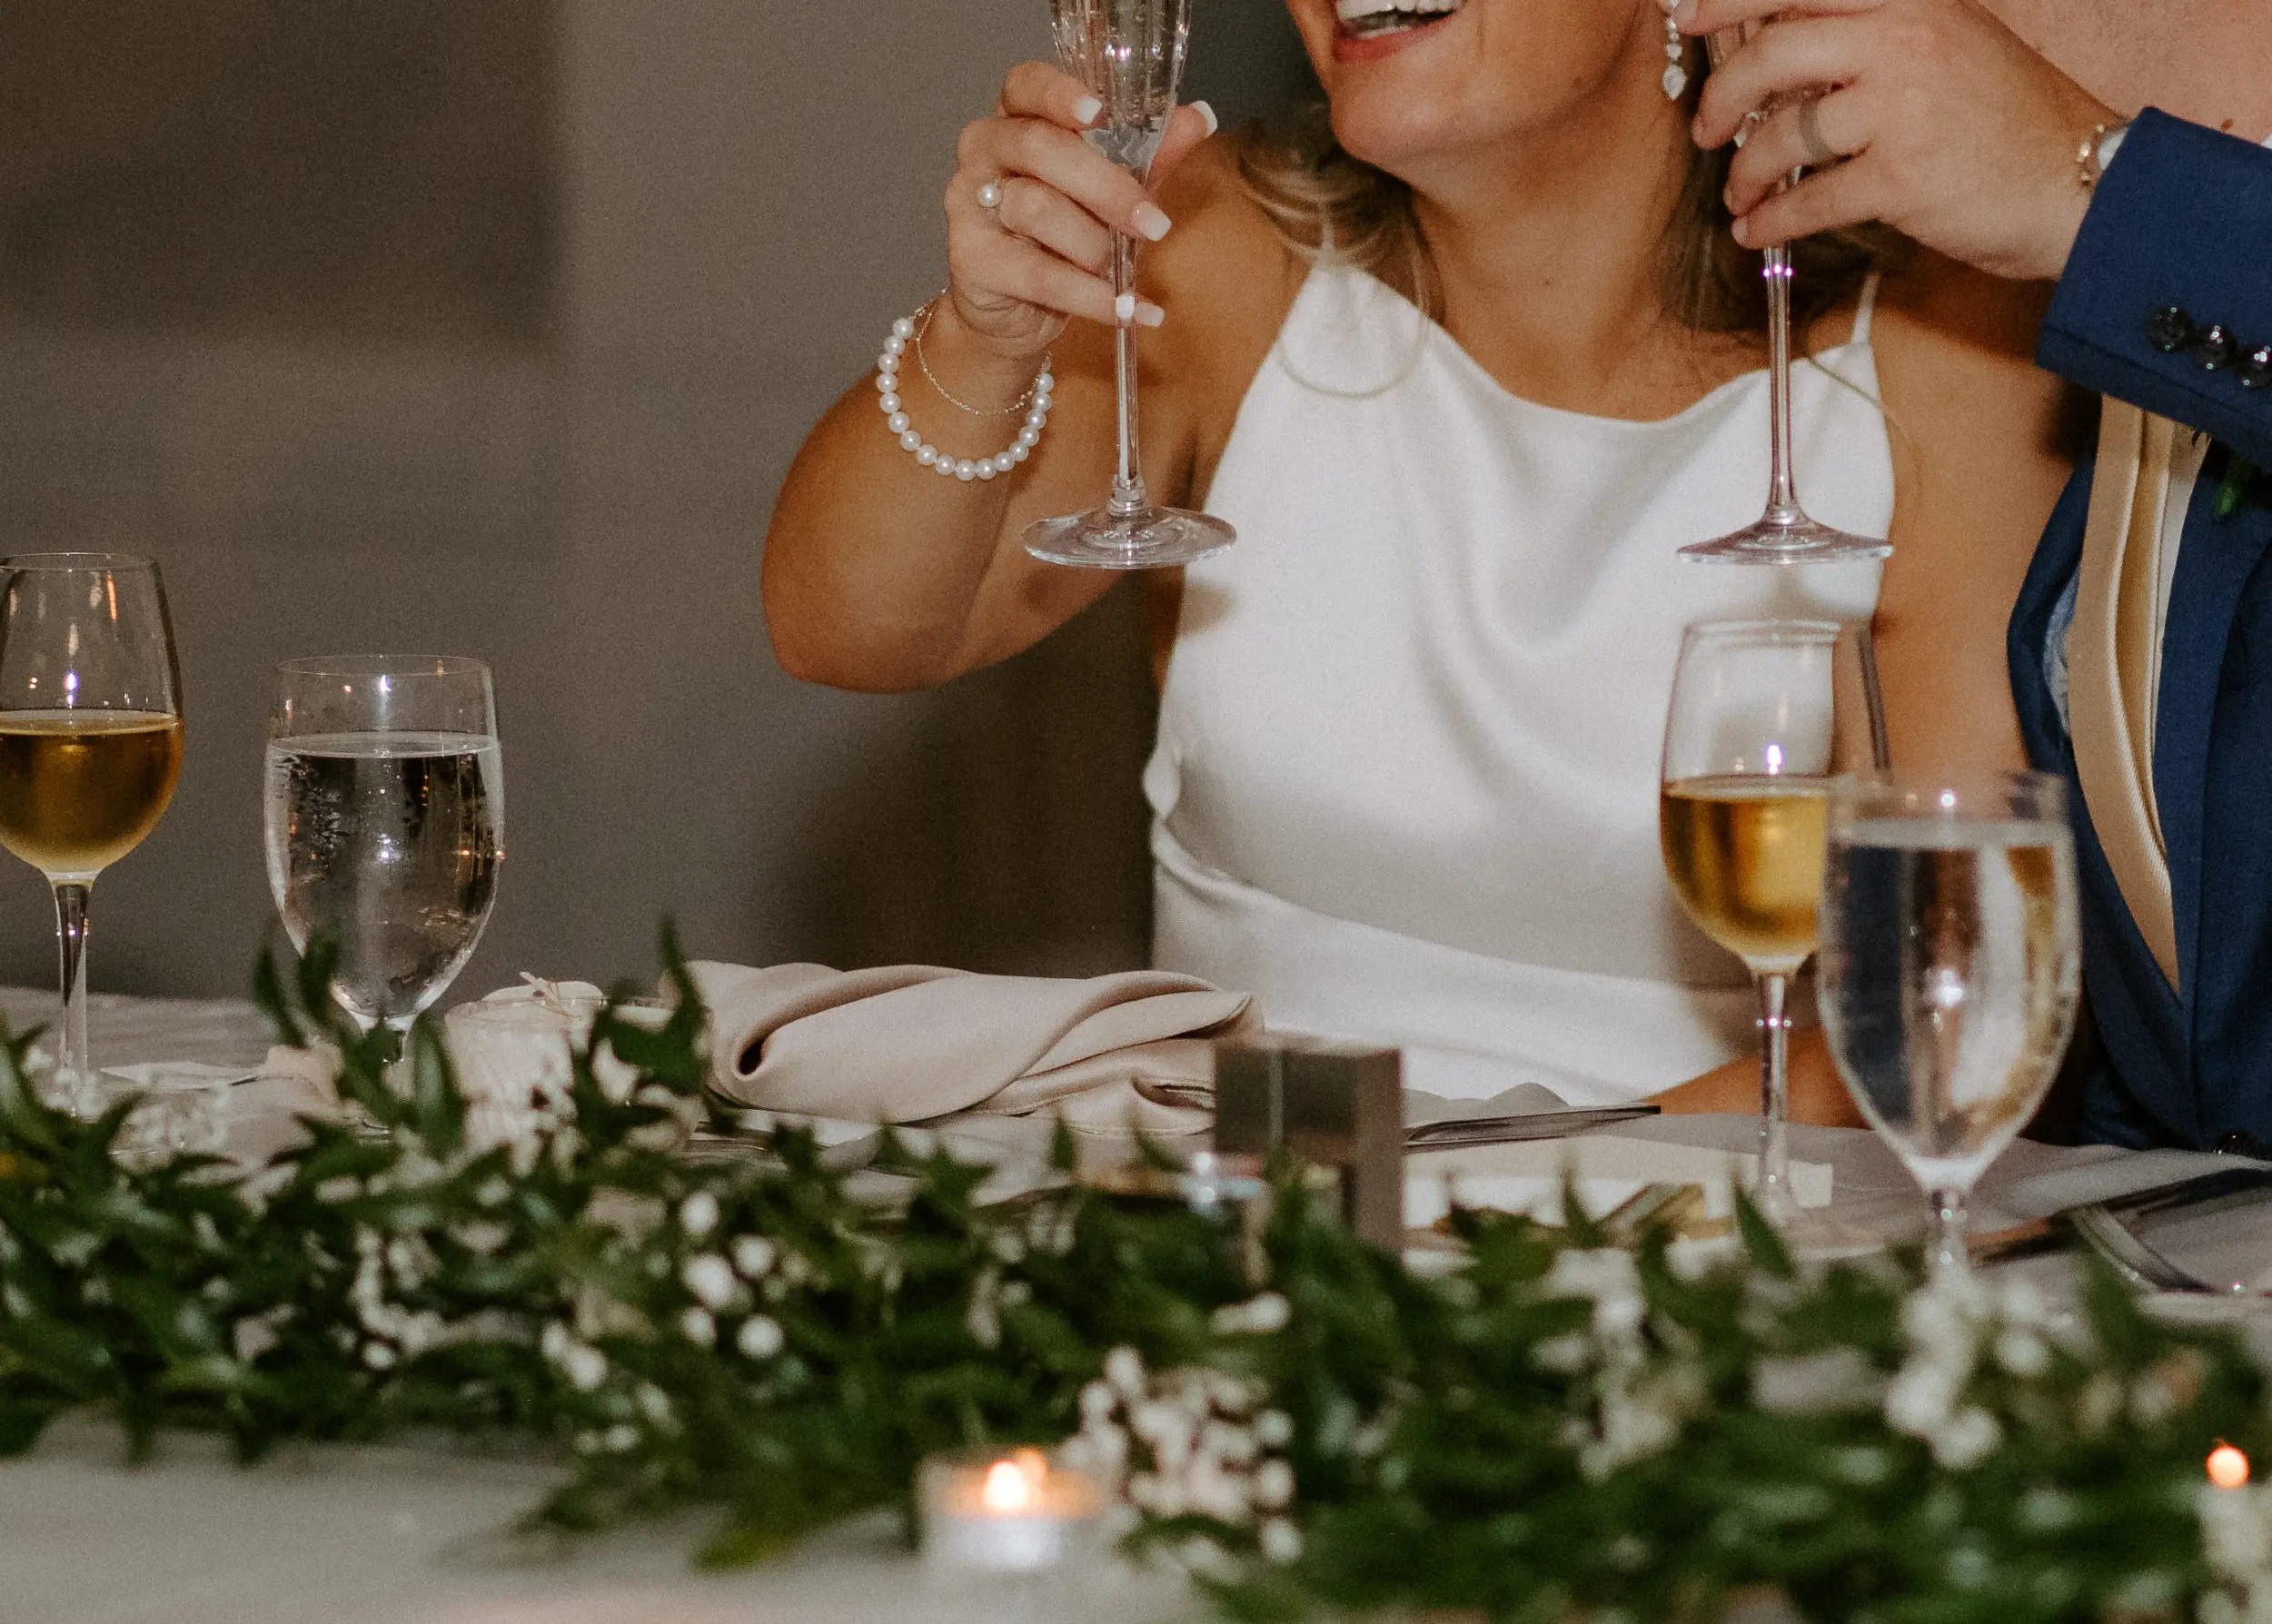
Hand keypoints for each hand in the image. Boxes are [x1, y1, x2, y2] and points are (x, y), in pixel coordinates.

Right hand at [942, 61, 1214, 359]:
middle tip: (1154, 225)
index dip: (1060, 93)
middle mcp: (983, 150)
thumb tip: (1200, 117)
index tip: (1099, 113)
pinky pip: (1038, 275)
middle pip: (1040, 147)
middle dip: (1107, 187)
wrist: (1011, 314)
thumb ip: (1148, 153)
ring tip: (1120, 272)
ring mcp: (968, 203)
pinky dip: (1092, 297)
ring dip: (1095, 247)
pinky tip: (1128, 310)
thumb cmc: (1059, 238)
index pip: (1026, 84)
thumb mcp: (1109, 190)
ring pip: (1037, 209)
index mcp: (1016, 118)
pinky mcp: (969, 259)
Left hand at [1681, 0, 2119, 281]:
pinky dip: (1771, 221)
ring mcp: (1905, 108)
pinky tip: (1758, 230)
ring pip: (1783, 133)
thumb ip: (1867, 41)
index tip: (1689, 18)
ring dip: (1745, 174)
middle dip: (1722, 97)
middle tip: (1707, 129)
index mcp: (1913, 1)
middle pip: (1773, 53)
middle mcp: (1907, 41)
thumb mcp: (1946, 46)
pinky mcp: (1902, 178)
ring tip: (1741, 196)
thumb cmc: (2007, 122)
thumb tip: (1774, 60)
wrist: (2083, 180)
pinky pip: (1808, 199)